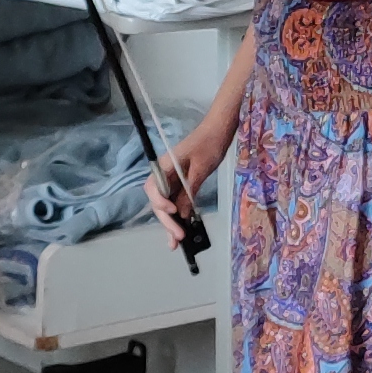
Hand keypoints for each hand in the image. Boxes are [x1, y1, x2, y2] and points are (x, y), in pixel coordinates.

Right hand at [145, 101, 237, 233]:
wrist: (218, 130)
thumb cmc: (210, 144)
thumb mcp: (202, 168)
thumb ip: (190, 190)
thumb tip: (181, 213)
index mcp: (165, 166)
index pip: (153, 188)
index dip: (160, 203)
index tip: (173, 212)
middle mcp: (164, 174)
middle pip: (158, 201)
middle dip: (166, 220)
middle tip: (178, 238)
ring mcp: (171, 179)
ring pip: (166, 204)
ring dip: (170, 222)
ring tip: (176, 242)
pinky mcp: (180, 182)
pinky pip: (176, 200)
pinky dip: (179, 214)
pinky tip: (183, 228)